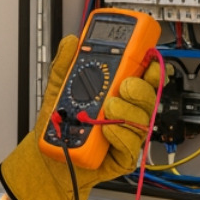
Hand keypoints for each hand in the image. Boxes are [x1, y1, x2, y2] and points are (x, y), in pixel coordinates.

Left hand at [0, 34, 159, 199]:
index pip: (142, 76)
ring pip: (142, 121)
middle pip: (148, 97)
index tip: (150, 57)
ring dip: (127, 112)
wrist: (50, 157)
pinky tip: (107, 130)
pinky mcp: (123, 156)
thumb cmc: (62, 124)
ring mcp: (127, 134)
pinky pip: (131, 146)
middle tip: (125, 85)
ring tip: (109, 109)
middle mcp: (126, 113)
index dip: (150, 66)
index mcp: (117, 92)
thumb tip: (72, 42)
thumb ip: (65, 65)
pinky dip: (119, 136)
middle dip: (141, 88)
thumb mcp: (58, 90)